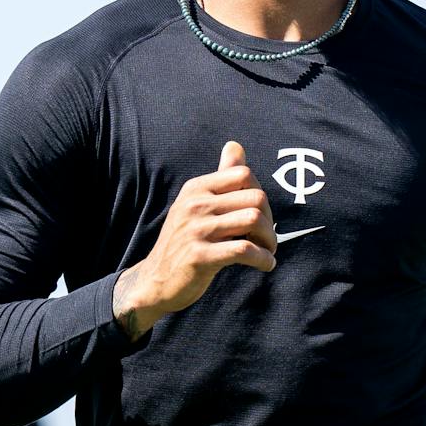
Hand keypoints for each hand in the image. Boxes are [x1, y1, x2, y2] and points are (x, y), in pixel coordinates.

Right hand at [113, 142, 275, 338]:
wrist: (155, 280)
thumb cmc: (184, 242)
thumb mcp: (196, 205)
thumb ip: (220, 178)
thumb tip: (235, 146)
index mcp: (196, 188)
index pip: (243, 175)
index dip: (261, 196)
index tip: (261, 217)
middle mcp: (195, 204)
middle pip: (256, 198)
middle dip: (271, 221)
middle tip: (268, 239)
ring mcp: (196, 230)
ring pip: (254, 220)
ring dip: (270, 240)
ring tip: (268, 252)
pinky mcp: (200, 256)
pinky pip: (244, 250)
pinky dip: (263, 259)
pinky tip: (266, 265)